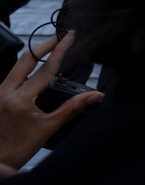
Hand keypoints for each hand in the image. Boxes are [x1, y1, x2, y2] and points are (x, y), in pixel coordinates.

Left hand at [0, 33, 102, 171]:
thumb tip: (95, 95)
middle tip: (61, 36)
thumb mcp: (48, 128)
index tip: (71, 36)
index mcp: (20, 98)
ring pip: (18, 65)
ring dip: (36, 54)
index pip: (46, 68)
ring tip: (52, 47)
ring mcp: (0, 93)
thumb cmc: (18, 148)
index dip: (61, 50)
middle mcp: (6, 91)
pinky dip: (28, 67)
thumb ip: (72, 108)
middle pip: (27, 58)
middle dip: (45, 44)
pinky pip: (14, 75)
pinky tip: (38, 69)